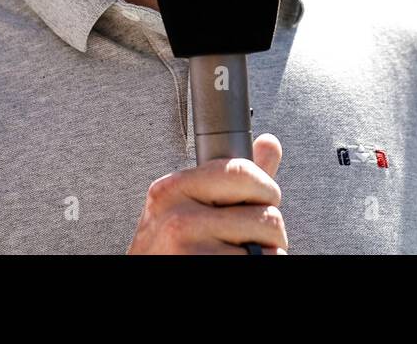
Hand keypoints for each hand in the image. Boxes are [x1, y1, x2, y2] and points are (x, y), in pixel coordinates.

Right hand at [127, 133, 286, 253]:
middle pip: (264, 214)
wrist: (146, 274)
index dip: (266, 189)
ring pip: (266, 246)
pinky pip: (257, 263)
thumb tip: (269, 143)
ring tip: (240, 253)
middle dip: (270, 231)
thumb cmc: (174, 249)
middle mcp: (175, 216)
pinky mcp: (198, 266)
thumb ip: (235, 178)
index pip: (241, 171)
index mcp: (172, 189)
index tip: (261, 202)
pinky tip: (235, 263)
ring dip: (266, 253)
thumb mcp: (194, 207)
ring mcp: (186, 247)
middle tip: (249, 240)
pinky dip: (260, 266)